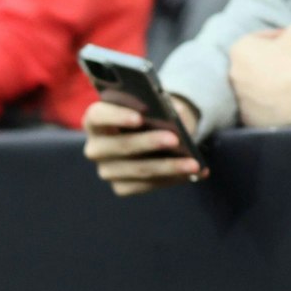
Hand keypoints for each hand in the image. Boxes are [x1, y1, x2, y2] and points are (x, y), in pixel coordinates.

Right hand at [81, 98, 205, 196]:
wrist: (156, 134)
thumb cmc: (153, 114)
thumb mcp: (156, 104)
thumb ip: (161, 106)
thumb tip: (176, 115)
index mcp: (96, 120)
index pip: (97, 116)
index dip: (116, 116)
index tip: (140, 117)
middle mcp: (96, 147)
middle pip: (119, 146)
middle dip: (148, 143)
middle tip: (175, 139)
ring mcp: (106, 170)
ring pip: (137, 170)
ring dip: (168, 166)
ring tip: (193, 164)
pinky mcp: (120, 186)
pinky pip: (146, 185)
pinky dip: (171, 179)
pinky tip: (193, 174)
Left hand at [228, 23, 290, 128]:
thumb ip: (290, 31)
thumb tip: (290, 34)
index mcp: (239, 50)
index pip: (258, 40)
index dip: (278, 38)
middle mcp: (232, 74)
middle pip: (257, 64)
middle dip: (276, 61)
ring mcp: (238, 97)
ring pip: (259, 85)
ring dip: (274, 81)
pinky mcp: (247, 117)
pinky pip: (261, 106)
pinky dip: (274, 101)